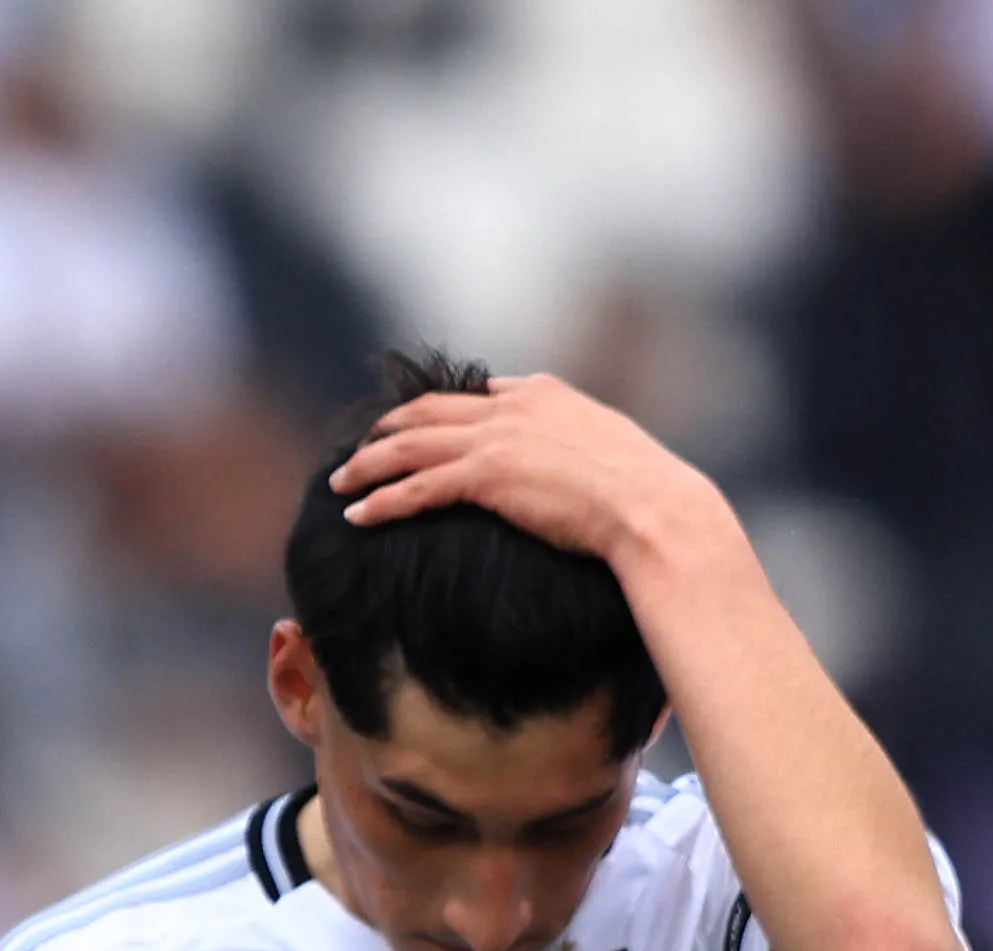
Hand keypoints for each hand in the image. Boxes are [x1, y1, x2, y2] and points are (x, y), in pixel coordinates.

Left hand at [329, 370, 729, 578]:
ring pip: (408, 444)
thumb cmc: (639, 491)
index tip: (410, 430)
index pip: (473, 394)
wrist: (651, 507)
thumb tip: (560, 454)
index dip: (434, 412)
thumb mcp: (604, 447)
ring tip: (340, 484)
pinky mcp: (486, 476)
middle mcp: (512, 406)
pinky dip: (381, 500)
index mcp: (541, 393)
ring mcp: (497, 437)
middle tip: (357, 453)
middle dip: (385, 431)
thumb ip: (570, 438)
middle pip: (426, 411)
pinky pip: (416, 486)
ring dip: (367, 465)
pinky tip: (357, 516)